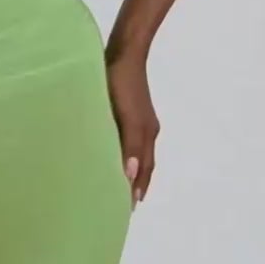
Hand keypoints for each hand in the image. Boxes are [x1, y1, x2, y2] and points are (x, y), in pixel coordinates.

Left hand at [104, 48, 158, 205]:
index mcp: (145, 134)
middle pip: (143, 165)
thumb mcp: (124, 116)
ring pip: (139, 154)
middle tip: (124, 206)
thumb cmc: (120, 83)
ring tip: (123, 188)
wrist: (125, 52)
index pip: (142, 171)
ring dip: (133, 172)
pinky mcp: (132, 111)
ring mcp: (140, 120)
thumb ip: (128, 145)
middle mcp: (146, 131)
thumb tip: (129, 175)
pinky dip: (129, 156)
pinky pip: (132, 141)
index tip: (126, 211)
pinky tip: (118, 157)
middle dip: (136, 186)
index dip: (135, 190)